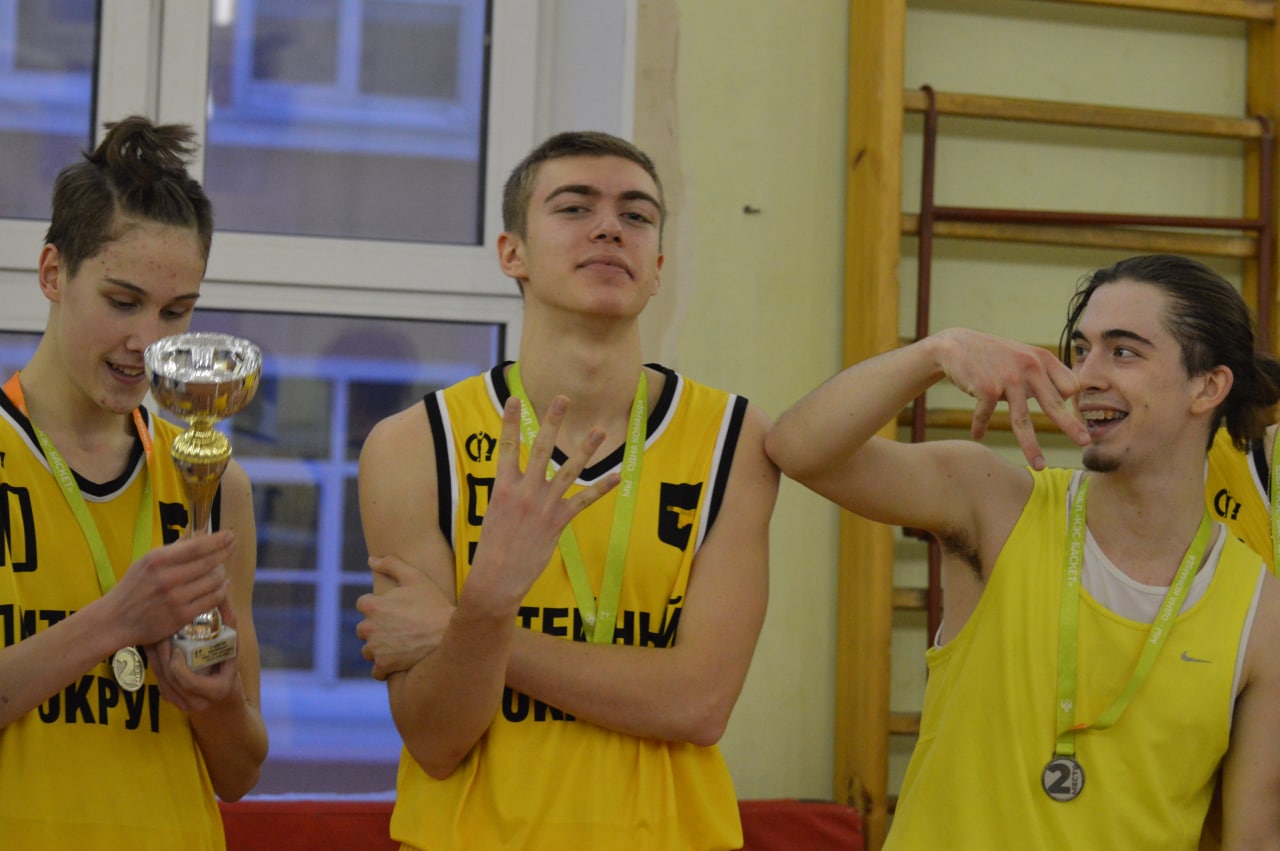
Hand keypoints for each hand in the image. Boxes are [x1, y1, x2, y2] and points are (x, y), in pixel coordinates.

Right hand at [110, 530, 235, 647]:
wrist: (116, 620)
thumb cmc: (133, 588)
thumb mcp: (146, 562)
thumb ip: (172, 549)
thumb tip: (196, 535)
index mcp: (158, 560)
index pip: (197, 546)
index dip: (219, 540)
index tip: (230, 536)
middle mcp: (168, 578)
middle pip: (210, 562)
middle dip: (225, 554)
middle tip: (231, 549)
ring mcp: (177, 598)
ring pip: (215, 581)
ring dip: (223, 574)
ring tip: (221, 572)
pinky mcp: (182, 616)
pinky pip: (213, 599)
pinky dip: (221, 591)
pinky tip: (221, 587)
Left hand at [146, 601, 241, 714]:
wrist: (224, 697)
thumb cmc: (230, 667)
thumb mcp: (234, 648)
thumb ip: (229, 623)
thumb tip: (222, 595)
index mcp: (215, 691)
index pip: (189, 681)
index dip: (178, 666)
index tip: (176, 650)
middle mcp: (196, 703)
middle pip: (170, 679)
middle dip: (161, 656)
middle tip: (159, 634)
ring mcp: (181, 704)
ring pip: (161, 681)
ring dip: (154, 658)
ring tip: (152, 637)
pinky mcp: (170, 700)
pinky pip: (159, 682)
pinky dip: (154, 664)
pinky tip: (152, 647)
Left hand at [356, 555, 454, 679]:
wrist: (450, 633)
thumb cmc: (433, 604)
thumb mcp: (415, 577)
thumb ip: (390, 564)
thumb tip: (371, 560)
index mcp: (372, 606)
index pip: (363, 605)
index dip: (379, 605)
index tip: (395, 609)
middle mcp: (369, 628)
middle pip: (363, 629)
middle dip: (377, 628)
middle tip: (399, 627)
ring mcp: (376, 649)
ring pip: (368, 650)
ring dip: (379, 648)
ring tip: (400, 644)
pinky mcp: (384, 665)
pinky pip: (376, 671)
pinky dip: (385, 667)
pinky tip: (399, 660)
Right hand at [466, 395, 619, 608]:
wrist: (497, 577)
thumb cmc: (492, 547)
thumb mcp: (494, 513)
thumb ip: (509, 493)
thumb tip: (517, 482)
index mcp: (503, 486)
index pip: (507, 446)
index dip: (511, 421)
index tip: (515, 399)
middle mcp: (525, 490)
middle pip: (542, 448)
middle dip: (553, 421)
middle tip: (563, 399)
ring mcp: (544, 505)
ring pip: (569, 469)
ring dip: (586, 448)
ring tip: (599, 430)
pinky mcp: (559, 521)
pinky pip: (584, 500)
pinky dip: (602, 488)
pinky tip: (617, 476)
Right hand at [936, 328, 1088, 468]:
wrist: (957, 345)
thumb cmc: (994, 355)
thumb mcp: (1024, 355)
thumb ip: (1043, 373)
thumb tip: (1066, 397)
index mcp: (1042, 359)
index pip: (1069, 386)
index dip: (1065, 399)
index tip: (1057, 405)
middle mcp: (1029, 367)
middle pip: (1054, 404)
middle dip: (1071, 426)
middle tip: (1085, 442)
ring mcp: (1008, 379)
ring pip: (1023, 420)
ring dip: (1031, 446)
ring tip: (1039, 466)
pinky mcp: (986, 388)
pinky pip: (986, 415)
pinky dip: (979, 427)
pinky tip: (977, 435)